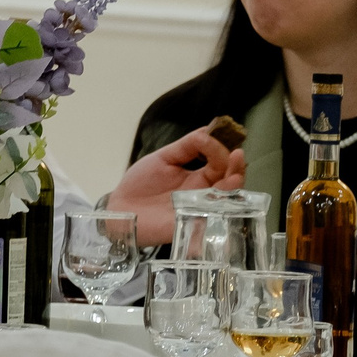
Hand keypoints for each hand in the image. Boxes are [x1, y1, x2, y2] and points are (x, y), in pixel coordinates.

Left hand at [109, 126, 247, 243]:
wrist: (120, 208)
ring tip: (234, 176)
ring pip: (222, 203)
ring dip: (231, 188)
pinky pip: (205, 223)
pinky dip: (214, 213)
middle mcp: (202, 195)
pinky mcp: (185, 227)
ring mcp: (196, 212)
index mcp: (198, 178)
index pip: (220, 163)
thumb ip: (186, 146)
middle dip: (235, 169)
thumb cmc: (141, 183)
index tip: (224, 138)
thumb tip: (209, 129)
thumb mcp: (164, 158)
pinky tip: (218, 202)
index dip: (223, 151)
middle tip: (237, 155)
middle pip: (228, 184)